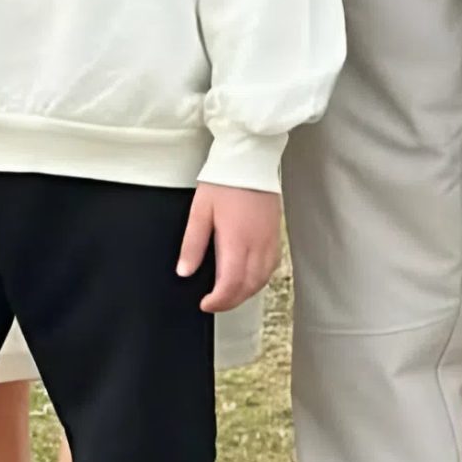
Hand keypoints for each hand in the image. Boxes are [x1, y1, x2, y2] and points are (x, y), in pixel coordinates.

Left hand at [178, 184, 282, 312]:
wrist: (250, 158)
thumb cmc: (225, 181)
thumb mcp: (200, 210)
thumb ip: (192, 244)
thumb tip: (185, 270)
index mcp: (237, 240)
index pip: (231, 284)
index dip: (218, 301)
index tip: (205, 304)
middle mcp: (257, 244)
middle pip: (249, 286)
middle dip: (231, 301)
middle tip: (215, 302)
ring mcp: (270, 239)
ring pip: (263, 279)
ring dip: (246, 292)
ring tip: (230, 293)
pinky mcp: (276, 232)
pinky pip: (272, 265)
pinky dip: (260, 278)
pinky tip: (250, 276)